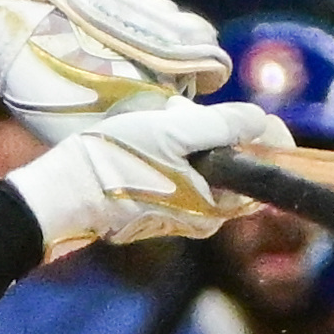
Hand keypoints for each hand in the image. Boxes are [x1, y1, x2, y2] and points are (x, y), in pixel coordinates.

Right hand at [4, 99, 289, 259]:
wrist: (63, 194)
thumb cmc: (117, 161)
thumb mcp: (174, 131)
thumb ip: (223, 125)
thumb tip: (261, 121)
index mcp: (217, 204)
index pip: (266, 174)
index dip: (270, 139)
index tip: (258, 115)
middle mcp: (205, 220)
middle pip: (237, 172)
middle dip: (225, 138)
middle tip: (195, 114)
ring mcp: (181, 218)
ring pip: (209, 173)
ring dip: (197, 144)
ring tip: (168, 123)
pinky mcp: (158, 214)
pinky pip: (185, 180)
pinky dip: (178, 157)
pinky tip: (151, 140)